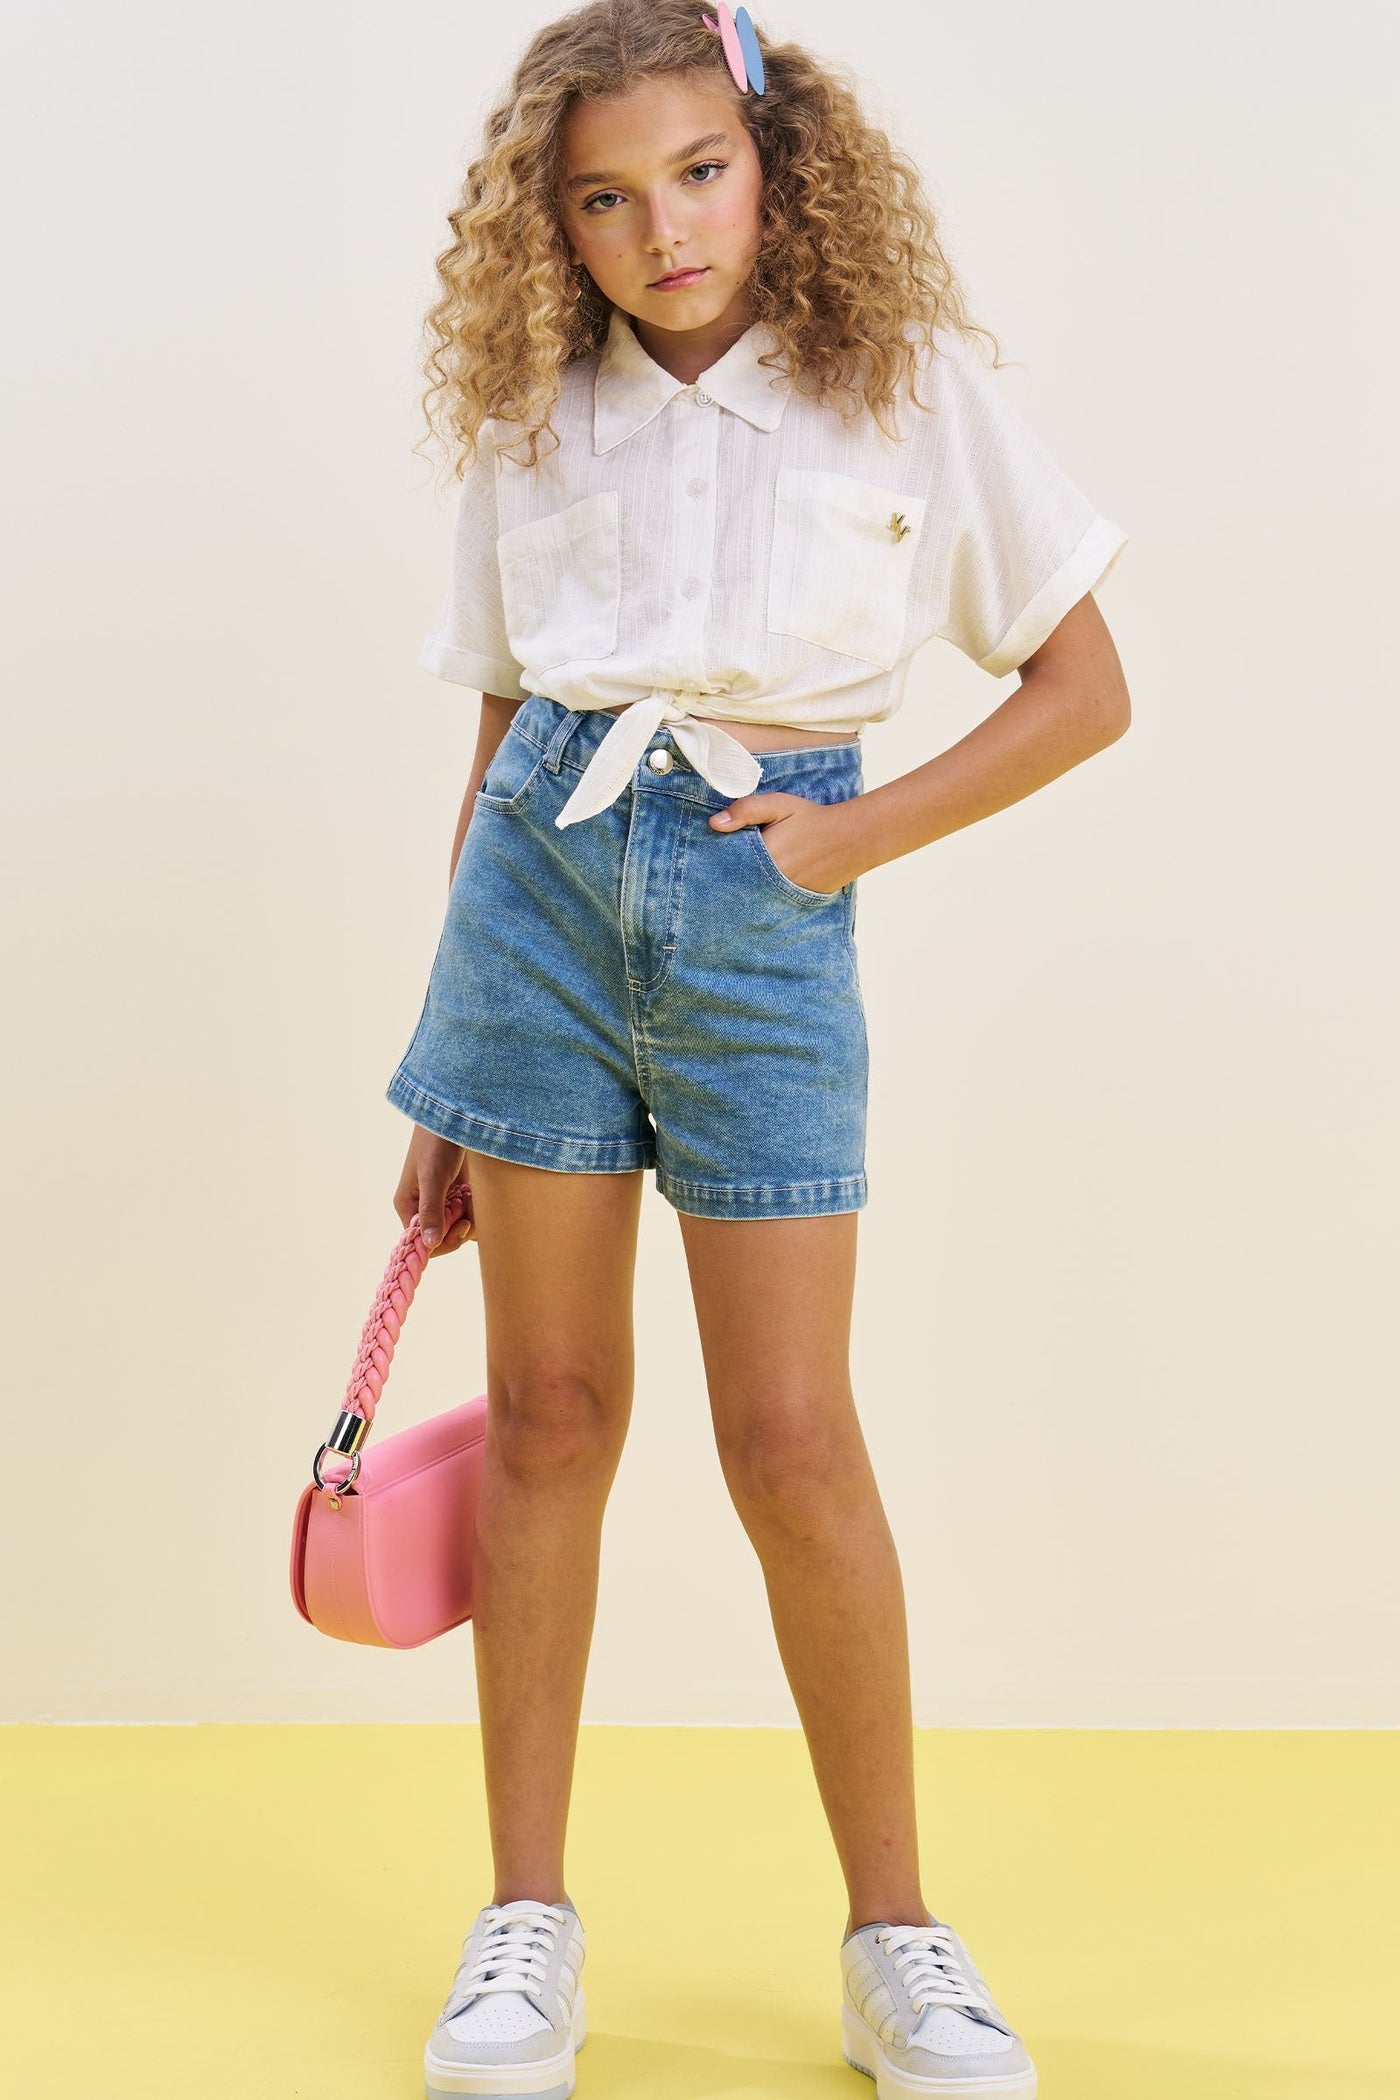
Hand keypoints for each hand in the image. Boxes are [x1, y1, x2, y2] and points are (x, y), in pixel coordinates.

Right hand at [394, 1128, 475, 1254]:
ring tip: (474, 1195)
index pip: (423, 1242)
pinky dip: (479, 1208)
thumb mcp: (433, 1175)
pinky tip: (478, 1191)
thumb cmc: (437, 1140)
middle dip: (461, 1228)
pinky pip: (472, 1214)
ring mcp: (445, 1202)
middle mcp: (424, 1208)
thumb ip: (431, 1210)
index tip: (461, 1224)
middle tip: (470, 1210)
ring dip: (473, 1217)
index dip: (444, 1240)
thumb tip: (429, 1244)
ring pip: (461, 1228)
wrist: (457, 1114)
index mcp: (408, 1205)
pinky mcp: (461, 1194)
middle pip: (445, 1238)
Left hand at [708, 791, 860, 894]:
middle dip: (726, 881)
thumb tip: (714, 824)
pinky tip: (755, 891)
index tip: (707, 861)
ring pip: (751, 896)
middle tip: (713, 878)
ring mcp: (783, 895)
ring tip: (732, 886)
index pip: (727, 866)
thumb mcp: (779, 805)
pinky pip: (769, 902)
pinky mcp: (794, 902)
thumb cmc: (812, 819)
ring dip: (741, 891)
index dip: (716, 864)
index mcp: (763, 857)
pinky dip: (760, 897)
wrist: (851, 839)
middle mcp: (771, 881)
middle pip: (736, 885)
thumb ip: (747, 810)